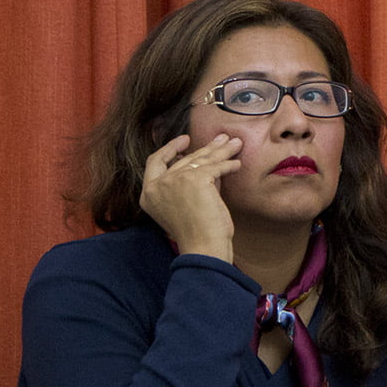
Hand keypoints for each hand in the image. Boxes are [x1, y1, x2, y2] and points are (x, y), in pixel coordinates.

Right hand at [140, 133, 240, 260]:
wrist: (203, 247)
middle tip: (222, 139)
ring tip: (236, 144)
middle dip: (206, 148)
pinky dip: (229, 165)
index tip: (184, 139)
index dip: (169, 149)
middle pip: (184, 159)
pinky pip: (215, 167)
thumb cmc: (197, 234)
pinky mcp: (194, 179)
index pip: (154, 163)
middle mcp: (156, 185)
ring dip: (221, 151)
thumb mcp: (184, 205)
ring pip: (201, 160)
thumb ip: (190, 185)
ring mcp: (173, 180)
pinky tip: (237, 164)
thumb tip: (210, 166)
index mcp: (148, 194)